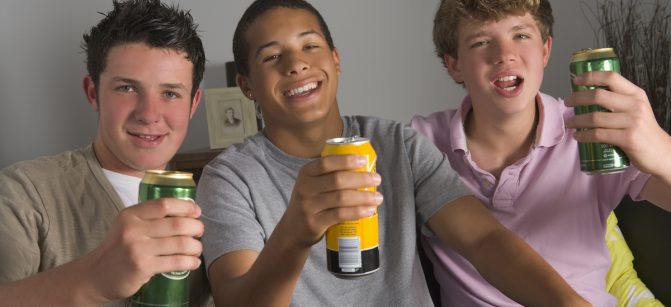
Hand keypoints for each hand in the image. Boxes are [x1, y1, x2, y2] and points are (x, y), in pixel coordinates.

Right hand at [85, 198, 203, 301]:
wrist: (96, 275)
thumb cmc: (119, 248)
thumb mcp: (128, 225)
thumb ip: (150, 217)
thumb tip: (186, 212)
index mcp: (131, 214)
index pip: (164, 204)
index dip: (185, 207)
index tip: (196, 212)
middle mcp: (133, 229)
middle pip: (177, 224)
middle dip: (195, 227)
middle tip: (200, 231)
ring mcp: (138, 248)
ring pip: (180, 243)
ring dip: (195, 246)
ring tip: (197, 249)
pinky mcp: (142, 267)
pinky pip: (175, 262)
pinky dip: (190, 262)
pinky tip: (193, 262)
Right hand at [277, 154, 382, 247]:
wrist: (293, 230)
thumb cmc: (311, 203)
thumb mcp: (312, 184)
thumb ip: (330, 175)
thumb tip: (365, 168)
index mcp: (306, 173)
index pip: (327, 163)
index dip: (346, 160)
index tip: (364, 160)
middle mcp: (305, 188)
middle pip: (337, 180)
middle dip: (361, 178)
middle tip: (377, 179)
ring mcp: (308, 206)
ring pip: (341, 198)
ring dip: (363, 197)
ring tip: (378, 197)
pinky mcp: (314, 223)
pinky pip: (340, 215)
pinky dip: (357, 212)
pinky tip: (369, 210)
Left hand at [564, 70, 670, 174]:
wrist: (661, 152)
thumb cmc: (643, 130)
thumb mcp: (636, 109)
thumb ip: (619, 101)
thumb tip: (587, 95)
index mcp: (636, 94)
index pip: (611, 77)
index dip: (590, 76)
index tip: (576, 80)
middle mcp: (635, 105)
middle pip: (598, 96)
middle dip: (577, 98)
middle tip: (567, 103)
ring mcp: (633, 122)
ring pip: (595, 117)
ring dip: (576, 120)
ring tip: (569, 123)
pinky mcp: (628, 139)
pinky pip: (599, 135)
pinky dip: (584, 135)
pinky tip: (578, 136)